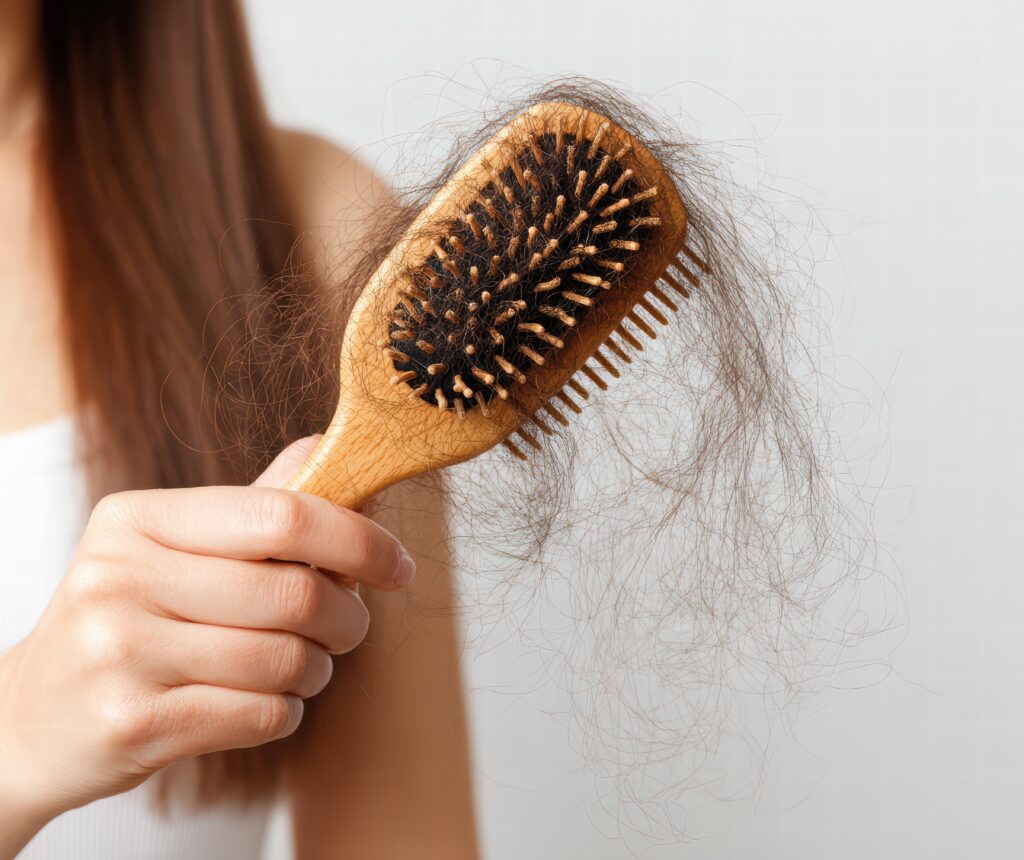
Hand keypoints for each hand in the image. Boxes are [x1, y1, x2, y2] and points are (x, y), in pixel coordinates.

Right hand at [0, 436, 414, 839]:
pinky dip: (285, 710)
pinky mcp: (133, 724)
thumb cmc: (126, 620)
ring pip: (285, 659)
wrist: (29, 717)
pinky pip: (260, 714)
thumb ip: (252, 507)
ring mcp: (121, 653)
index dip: (360, 540)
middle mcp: (121, 578)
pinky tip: (266, 701)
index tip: (398, 565)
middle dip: (349, 617)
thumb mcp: (169, 549)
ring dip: (318, 670)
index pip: (282, 515)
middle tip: (349, 627)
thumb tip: (325, 446)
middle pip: (295, 592)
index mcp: (137, 520)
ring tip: (304, 667)